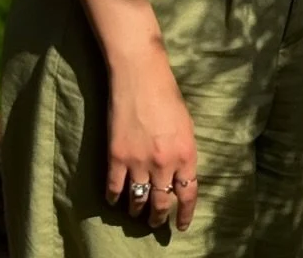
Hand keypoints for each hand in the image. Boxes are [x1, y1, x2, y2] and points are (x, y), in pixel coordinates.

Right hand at [105, 45, 199, 231]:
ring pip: (138, 200)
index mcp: (186, 153)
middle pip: (161, 203)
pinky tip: (115, 200)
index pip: (188, 194)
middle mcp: (164, 162)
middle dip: (159, 217)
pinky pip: (114, 189)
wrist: (140, 76)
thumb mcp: (186, 125)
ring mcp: (139, 162)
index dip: (185, 214)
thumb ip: (183, 153)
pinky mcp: (116, 157)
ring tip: (137, 212)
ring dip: (137, 210)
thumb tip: (179, 176)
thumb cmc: (167, 95)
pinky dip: (115, 198)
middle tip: (156, 222)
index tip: (181, 226)